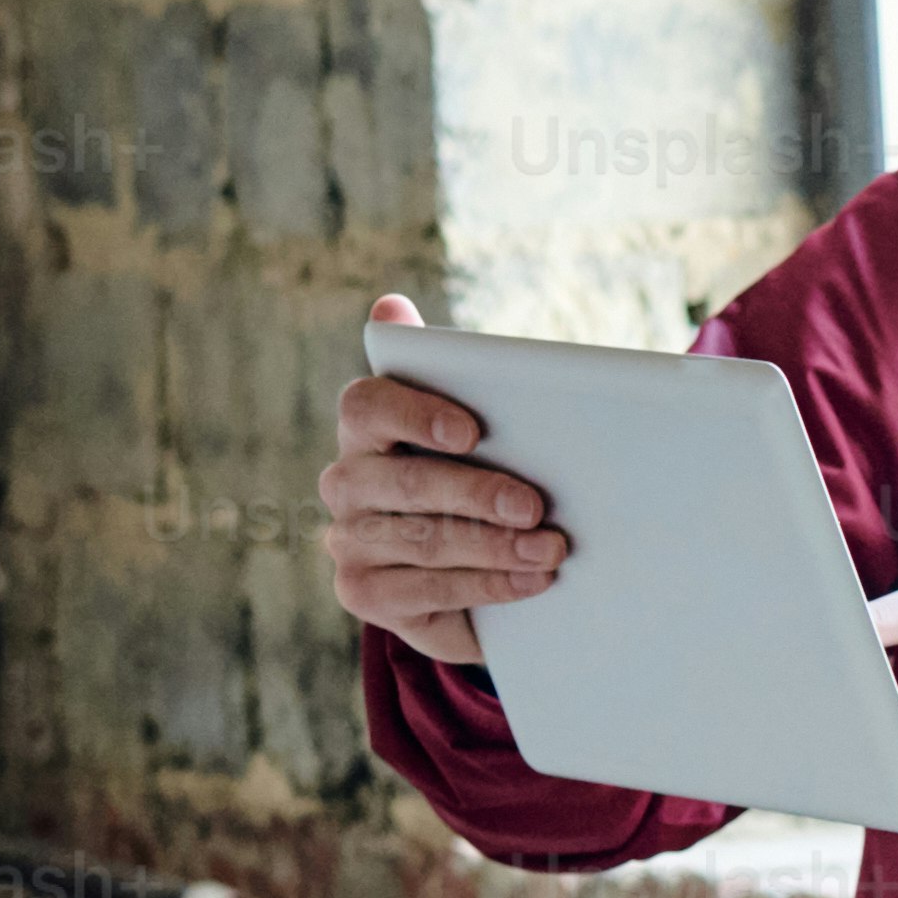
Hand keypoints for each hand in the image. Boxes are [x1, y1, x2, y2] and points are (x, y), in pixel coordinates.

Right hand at [320, 293, 561, 667]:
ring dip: (495, 547)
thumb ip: (453, 372)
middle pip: (405, 483)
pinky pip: (425, 591)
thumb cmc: (479, 480)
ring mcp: (349, 541)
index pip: (365, 406)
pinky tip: (532, 581)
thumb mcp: (482, 431)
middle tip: (535, 505)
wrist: (472, 573)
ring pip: (423, 540)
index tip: (472, 431)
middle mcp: (346, 483)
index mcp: (366, 431)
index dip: (415, 414)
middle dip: (477, 494)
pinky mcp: (363, 593)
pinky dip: (488, 586)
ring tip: (551, 549)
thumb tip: (390, 304)